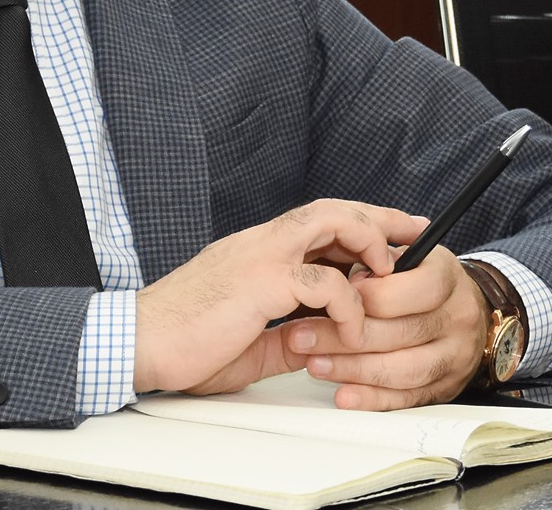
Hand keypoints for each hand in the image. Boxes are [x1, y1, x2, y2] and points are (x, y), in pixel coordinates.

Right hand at [133, 200, 424, 394]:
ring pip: (329, 222)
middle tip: (414, 231)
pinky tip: (351, 325)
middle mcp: (261, 242)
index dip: (357, 222)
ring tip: (387, 272)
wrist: (137, 343)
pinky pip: (321, 281)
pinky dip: (345, 302)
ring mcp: (261, 256)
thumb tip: (314, 340)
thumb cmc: (182, 343)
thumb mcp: (246, 342)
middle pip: (332, 208)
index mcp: (256, 251)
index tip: (390, 232)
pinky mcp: (260, 281)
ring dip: (367, 241)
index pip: (316, 222)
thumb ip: (283, 335)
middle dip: (378, 217)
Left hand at [285, 245, 489, 410]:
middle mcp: (457, 317)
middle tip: (301, 336)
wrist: (464, 310)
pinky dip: (371, 399)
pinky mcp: (444, 387)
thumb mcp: (408, 256)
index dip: (368, 295)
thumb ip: (377, 261)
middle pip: (400, 333)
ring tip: (313, 364)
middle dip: (344, 337)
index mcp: (448, 277)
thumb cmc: (424, 280)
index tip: (334, 294)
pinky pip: (406, 398)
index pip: (412, 290)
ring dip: (352, 370)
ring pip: (402, 370)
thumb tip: (338, 277)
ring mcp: (454, 356)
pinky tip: (343, 395)